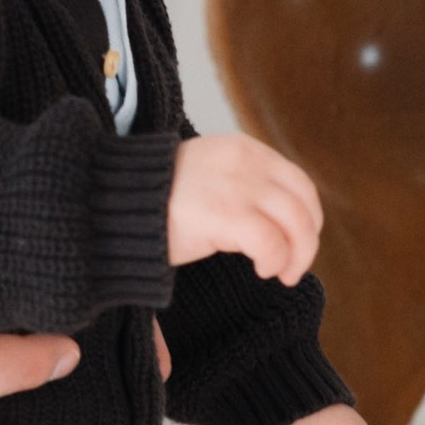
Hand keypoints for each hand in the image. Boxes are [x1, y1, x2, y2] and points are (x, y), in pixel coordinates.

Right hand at [168, 133, 321, 282]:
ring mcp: (238, 187)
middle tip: (293, 269)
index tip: (298, 241)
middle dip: (307, 242)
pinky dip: (274, 261)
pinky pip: (271, 243)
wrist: (116, 202)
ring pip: (295, 225)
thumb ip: (242, 185)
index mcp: (244, 149)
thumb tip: (279, 220)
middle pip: (302, 204)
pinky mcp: (227, 214)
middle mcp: (246, 163)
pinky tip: (261, 271)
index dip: (308, 216)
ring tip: (281, 274)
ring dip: (296, 256)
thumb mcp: (209, 175)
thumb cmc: (156, 200)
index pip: (298, 182)